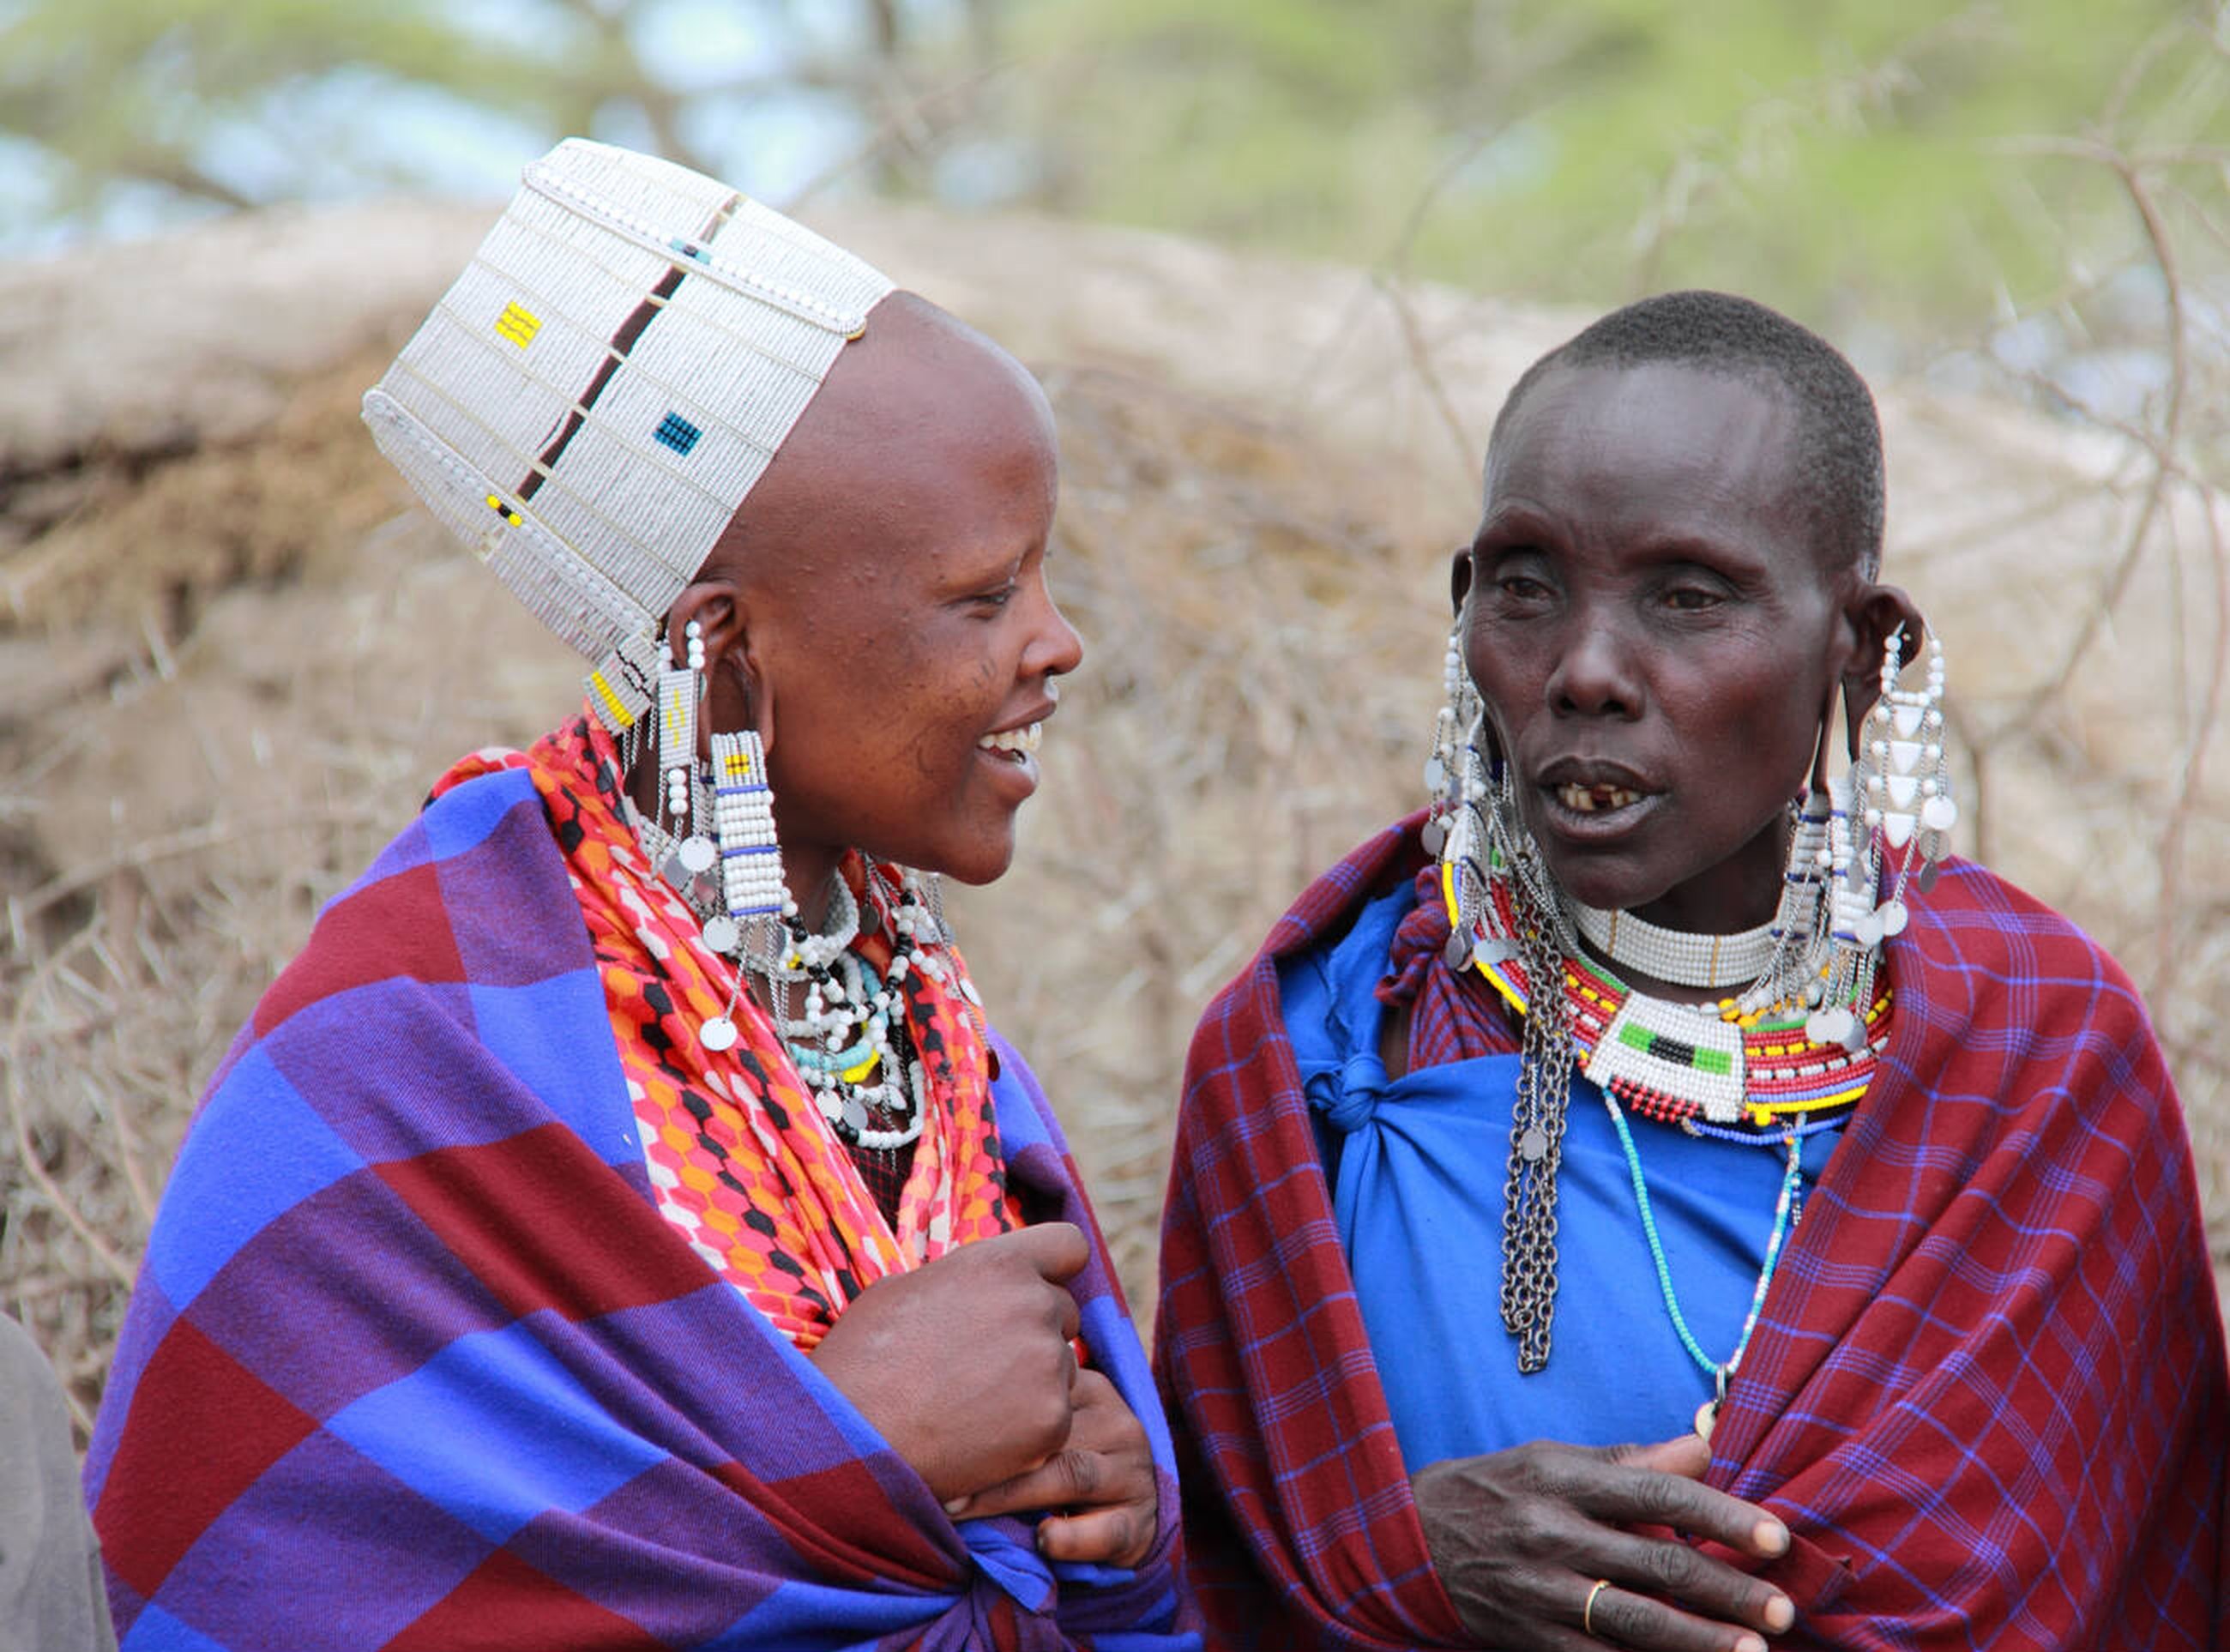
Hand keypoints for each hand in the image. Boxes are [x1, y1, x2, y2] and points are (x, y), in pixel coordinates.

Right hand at [809, 1222, 1086, 1503]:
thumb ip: (961, 1279)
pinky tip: (982, 1437)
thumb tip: (976, 1283)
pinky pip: (1057, 1417)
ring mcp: (1047, 1364)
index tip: (1039, 1288)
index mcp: (997, 1264)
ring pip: (1063, 1367)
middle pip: (1064, 1311)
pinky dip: (1029, 1430)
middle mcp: (1033, 1304)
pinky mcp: (1052, 1420)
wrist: (853, 1440)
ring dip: (1034, 1382)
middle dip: (1036, 1331)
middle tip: (985, 1363)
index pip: (1070, 1245)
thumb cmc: (862, 1362)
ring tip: (973, 1405)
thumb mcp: (901, 1289)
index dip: (1056, 1268)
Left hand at [943, 1366, 1157, 1567]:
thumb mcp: (1034, 1439)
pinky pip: (1108, 1529)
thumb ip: (1001, 1417)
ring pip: (1070, 1473)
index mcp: (1089, 1390)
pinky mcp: (1141, 1522)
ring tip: (961, 1512)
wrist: (1116, 1526)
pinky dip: (1073, 1538)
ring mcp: (1132, 1472)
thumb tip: (920, 1417)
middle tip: (930, 1478)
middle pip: (1047, 1433)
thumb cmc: (1054, 1473)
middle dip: (984, 1459)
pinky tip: (1042, 1539)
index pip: (1034, 1392)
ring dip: (1010, 1495)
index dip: (978, 1414)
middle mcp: (1117, 1422)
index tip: (927, 1433)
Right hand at [1412, 1435, 1795, 1650]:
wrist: (1408, 1539)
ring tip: (1754, 1651)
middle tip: (1783, 1609)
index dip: (1720, 1516)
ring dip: (1700, 1640)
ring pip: (1634, 1622)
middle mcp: (1551, 1532)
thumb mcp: (1551, 1457)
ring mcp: (1539, 1591)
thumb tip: (1703, 1448)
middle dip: (1727, 1590)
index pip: (1656, 1494)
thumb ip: (1630, 1460)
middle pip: (1656, 1565)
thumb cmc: (1494, 1490)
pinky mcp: (1529, 1637)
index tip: (1774, 1536)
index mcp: (1562, 1477)